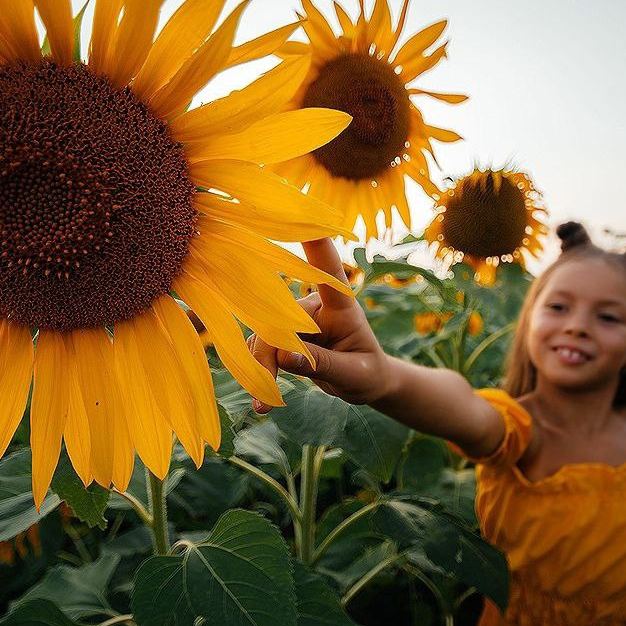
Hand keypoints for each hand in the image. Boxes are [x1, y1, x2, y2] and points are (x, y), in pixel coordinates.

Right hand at [247, 238, 392, 412]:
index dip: (316, 243)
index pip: (328, 269)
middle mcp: (315, 304)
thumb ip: (322, 365)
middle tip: (265, 394)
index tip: (305, 221)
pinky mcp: (283, 331)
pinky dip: (258, 371)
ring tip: (263, 404)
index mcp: (341, 305)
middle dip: (269, 354)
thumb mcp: (353, 375)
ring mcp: (296, 316)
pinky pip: (261, 345)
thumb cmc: (367, 373)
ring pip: (264, 334)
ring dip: (260, 367)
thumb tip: (283, 356)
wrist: (365, 381)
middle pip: (280, 317)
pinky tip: (261, 400)